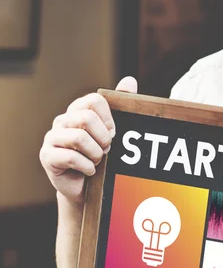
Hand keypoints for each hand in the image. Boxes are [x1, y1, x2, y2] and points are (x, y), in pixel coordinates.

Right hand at [40, 77, 137, 203]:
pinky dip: (88, 167)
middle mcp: (62, 121)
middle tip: (106, 150)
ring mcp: (52, 138)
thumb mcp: (112, 132)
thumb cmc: (100, 158)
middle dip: (103, 138)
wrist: (86, 188)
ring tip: (97, 161)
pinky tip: (89, 171)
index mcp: (78, 111)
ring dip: (96, 154)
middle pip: (86, 118)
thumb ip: (119, 105)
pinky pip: (72, 158)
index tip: (113, 134)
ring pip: (79, 138)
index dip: (109, 120)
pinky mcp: (47, 156)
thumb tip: (130, 80)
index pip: (95, 100)